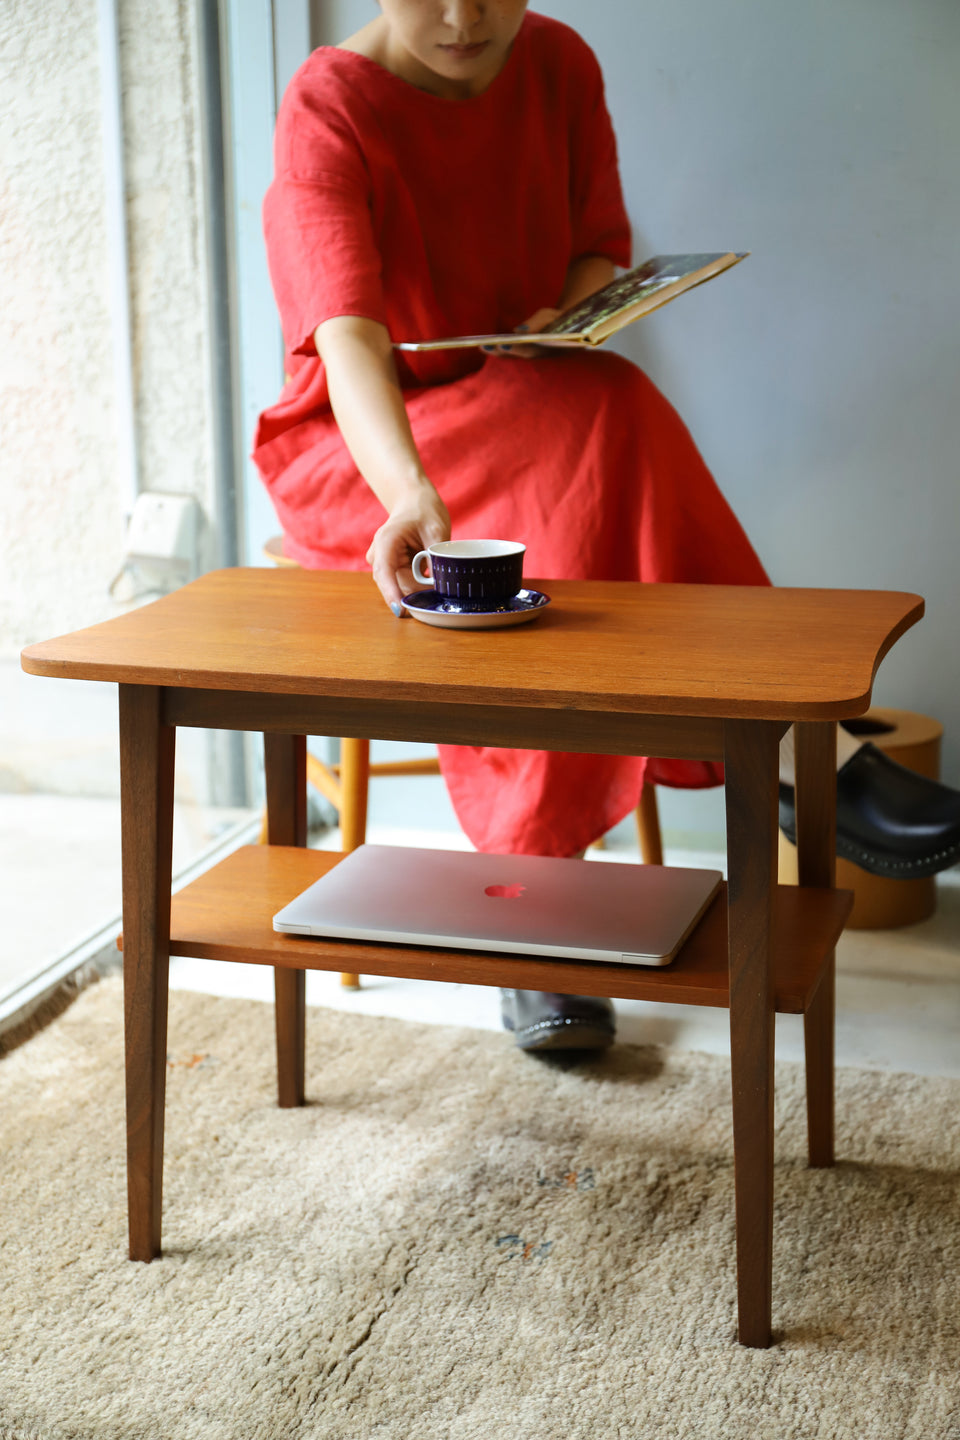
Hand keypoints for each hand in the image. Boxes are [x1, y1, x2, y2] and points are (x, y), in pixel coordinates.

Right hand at [365, 485, 450, 613]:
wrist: (413, 502)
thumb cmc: (423, 511)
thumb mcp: (436, 529)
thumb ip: (434, 555)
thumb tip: (436, 584)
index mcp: (386, 540)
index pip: (384, 571)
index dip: (391, 592)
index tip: (400, 610)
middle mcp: (379, 555)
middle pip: (393, 584)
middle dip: (414, 593)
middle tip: (438, 595)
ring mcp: (382, 563)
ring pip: (399, 586)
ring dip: (418, 589)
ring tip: (436, 579)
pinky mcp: (390, 569)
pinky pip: (403, 584)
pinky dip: (417, 586)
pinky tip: (429, 579)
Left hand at [486, 307, 562, 358]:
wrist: (572, 326)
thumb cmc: (560, 317)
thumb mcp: (550, 315)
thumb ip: (536, 322)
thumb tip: (518, 331)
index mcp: (554, 346)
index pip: (534, 349)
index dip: (518, 348)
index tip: (504, 345)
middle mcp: (545, 355)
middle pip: (521, 355)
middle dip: (504, 351)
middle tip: (485, 347)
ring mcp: (539, 356)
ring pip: (518, 356)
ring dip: (500, 353)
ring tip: (483, 347)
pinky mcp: (534, 354)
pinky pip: (517, 354)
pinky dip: (503, 351)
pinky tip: (489, 347)